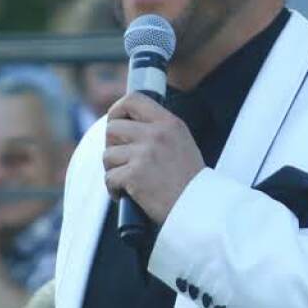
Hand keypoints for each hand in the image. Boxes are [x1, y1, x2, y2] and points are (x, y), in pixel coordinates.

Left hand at [102, 92, 202, 224]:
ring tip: (127, 181)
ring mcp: (145, 154)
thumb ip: (158, 130)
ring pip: (107, 155)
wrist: (200, 208)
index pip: (133, 100)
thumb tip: (124, 124)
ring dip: (113, 170)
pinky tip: (126, 195)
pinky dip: (114, 189)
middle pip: (112, 128)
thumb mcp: (181, 142)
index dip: (117, 110)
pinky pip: (109, 178)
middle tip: (121, 160)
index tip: (115, 124)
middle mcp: (156, 134)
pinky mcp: (134, 175)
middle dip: (112, 145)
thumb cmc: (189, 181)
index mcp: (169, 122)